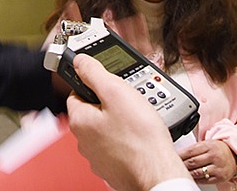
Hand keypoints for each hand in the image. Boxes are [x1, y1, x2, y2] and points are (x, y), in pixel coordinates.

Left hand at [66, 54, 192, 190]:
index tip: (109, 83)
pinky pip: (116, 144)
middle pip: (92, 110)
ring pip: (105, 128)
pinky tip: (140, 137)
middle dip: (109, 103)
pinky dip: (126, 139)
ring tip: (138, 120)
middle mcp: (83, 141)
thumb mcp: (116, 92)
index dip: (94, 83)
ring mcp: (98, 156)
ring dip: (119, 121)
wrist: (159, 175)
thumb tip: (80, 61)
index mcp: (79, 121)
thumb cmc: (141, 138)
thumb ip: (94, 72)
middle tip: (129, 102)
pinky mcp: (113, 167)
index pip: (77, 92)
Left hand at [178, 140, 236, 184]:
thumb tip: (179, 153)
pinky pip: (205, 180)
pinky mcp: (220, 177)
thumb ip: (194, 148)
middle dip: (182, 164)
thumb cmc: (217, 149)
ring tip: (180, 172)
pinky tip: (191, 177)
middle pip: (193, 162)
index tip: (172, 156)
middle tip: (173, 165)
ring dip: (187, 173)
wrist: (234, 155)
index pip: (190, 151)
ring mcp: (217, 168)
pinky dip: (196, 179)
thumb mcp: (206, 144)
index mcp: (208, 146)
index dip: (180, 155)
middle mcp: (214, 157)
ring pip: (198, 172)